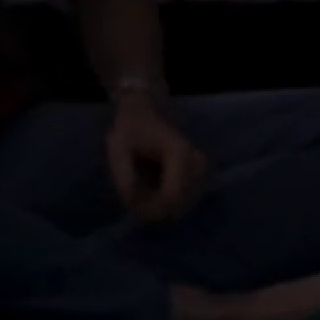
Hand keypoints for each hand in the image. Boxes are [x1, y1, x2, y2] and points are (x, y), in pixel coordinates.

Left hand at [105, 93, 207, 222]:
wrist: (144, 110)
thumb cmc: (130, 128)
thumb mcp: (118, 149)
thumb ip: (125, 179)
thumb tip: (136, 206)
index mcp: (179, 154)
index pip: (172, 197)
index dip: (152, 209)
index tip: (133, 206)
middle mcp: (196, 162)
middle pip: (180, 204)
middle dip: (156, 209)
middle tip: (135, 201)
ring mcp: (200, 168)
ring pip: (183, 204)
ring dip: (162, 206)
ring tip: (142, 195)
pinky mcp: (199, 173)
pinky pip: (185, 198)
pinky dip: (168, 201)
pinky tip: (153, 191)